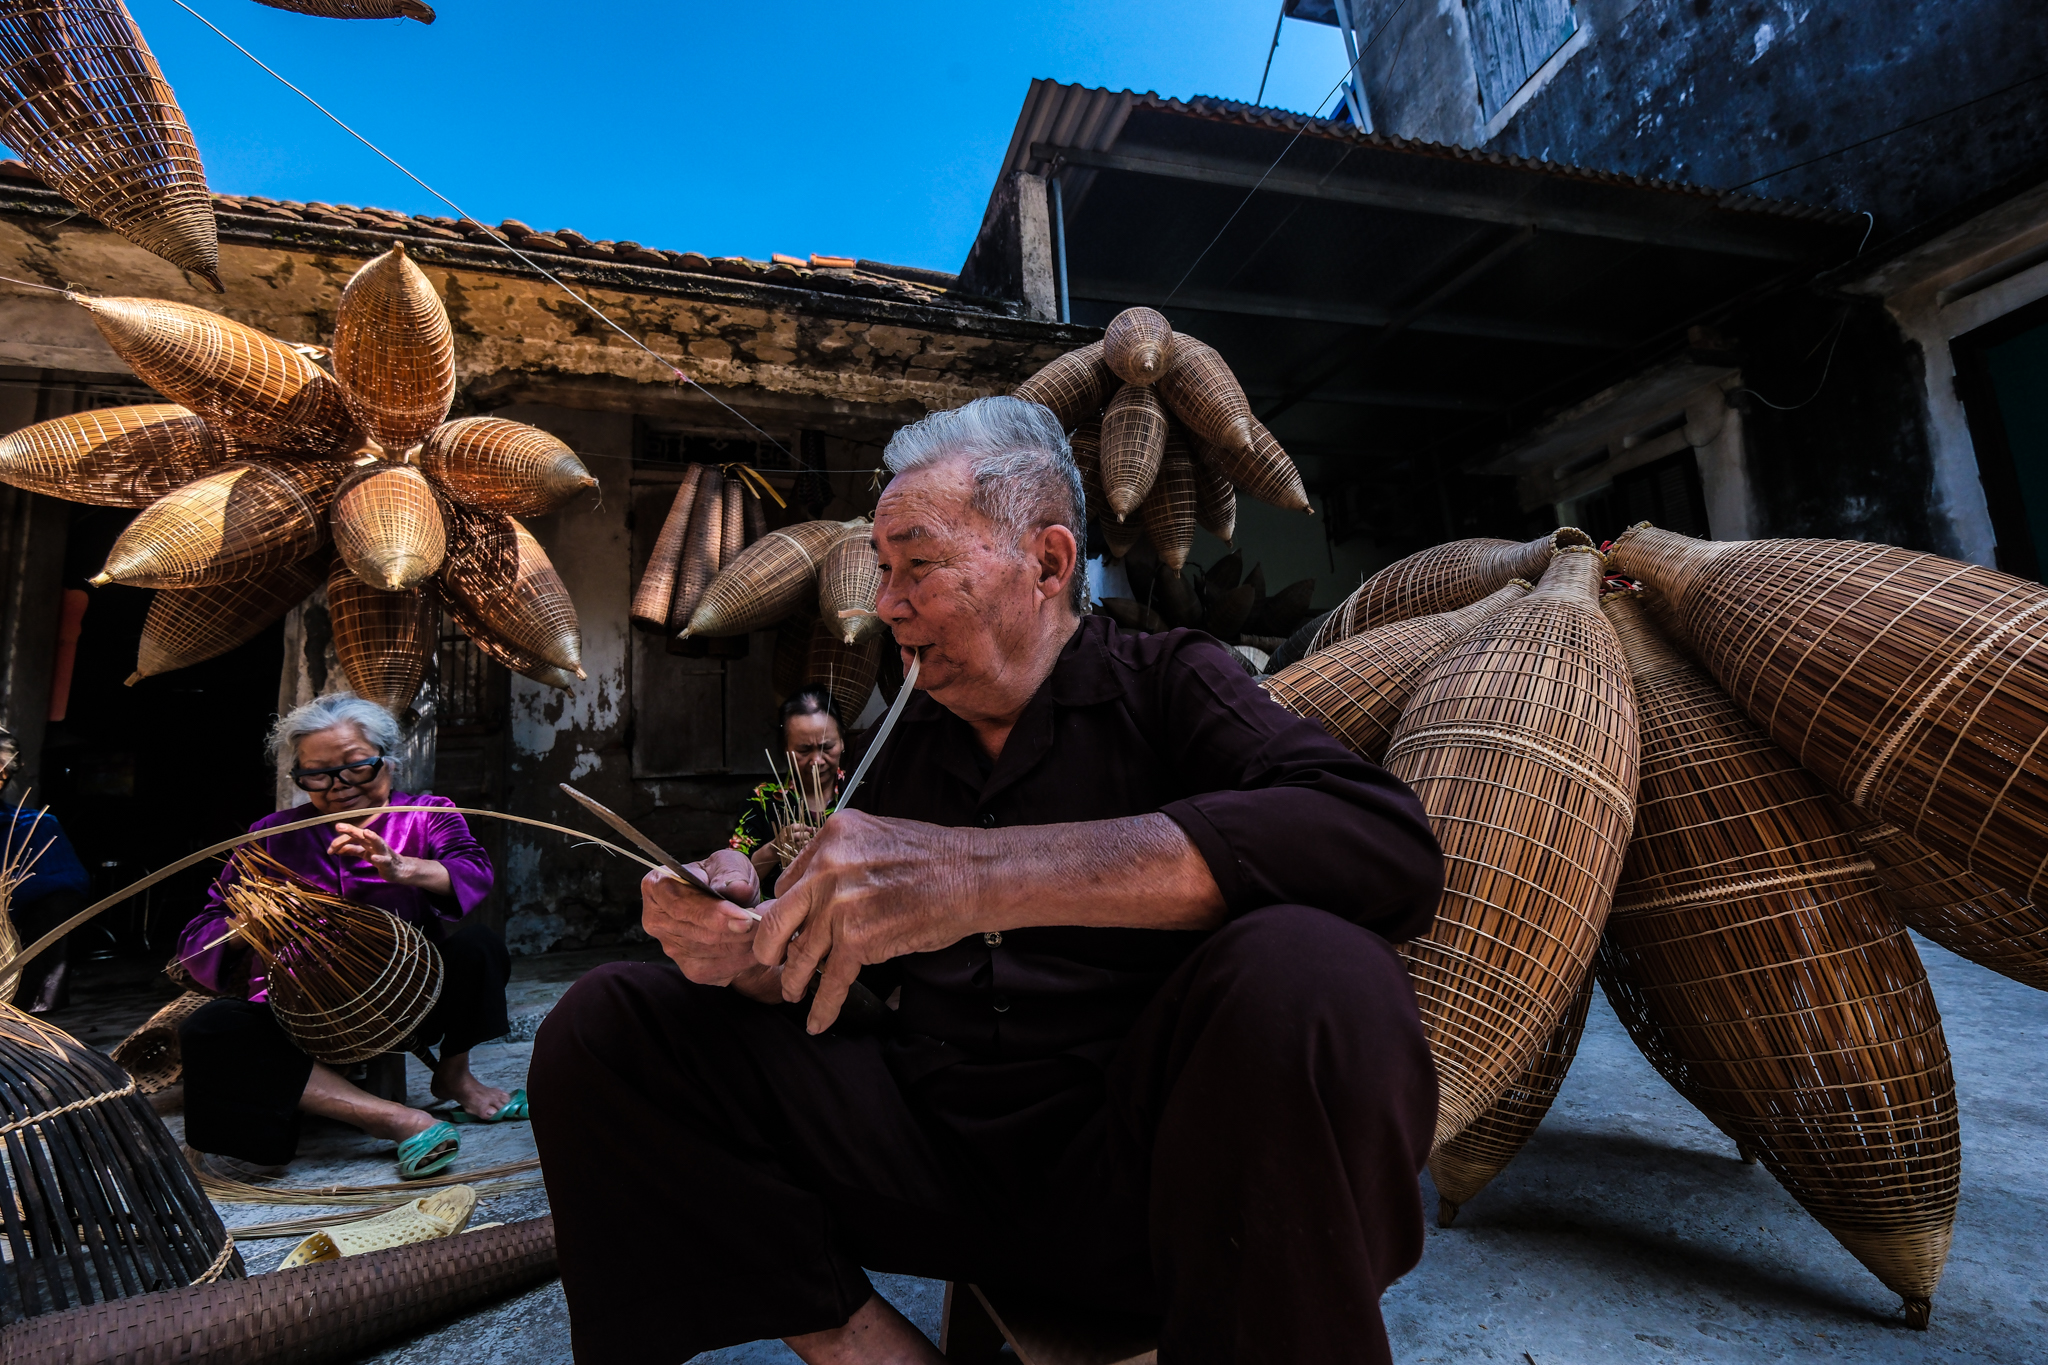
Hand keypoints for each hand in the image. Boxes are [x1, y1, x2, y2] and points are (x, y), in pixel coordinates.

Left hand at [330, 823, 408, 882]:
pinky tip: (374, 857)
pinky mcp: (389, 863)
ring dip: (373, 837)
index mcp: (368, 841)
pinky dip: (379, 858)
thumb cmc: (381, 859)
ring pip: (378, 843)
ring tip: (366, 833)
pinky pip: (384, 860)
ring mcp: (384, 852)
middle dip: (351, 830)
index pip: (352, 836)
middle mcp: (375, 844)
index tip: (330, 850)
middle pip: (363, 834)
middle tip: (339, 826)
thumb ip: (351, 850)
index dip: (340, 841)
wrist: (399, 869)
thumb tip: (336, 848)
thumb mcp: (364, 853)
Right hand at [643, 848, 773, 990]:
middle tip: (765, 923)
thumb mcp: (730, 864)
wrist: (735, 908)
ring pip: (713, 950)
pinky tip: (757, 945)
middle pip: (697, 931)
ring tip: (765, 929)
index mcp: (657, 886)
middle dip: (735, 928)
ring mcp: (671, 948)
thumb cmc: (726, 880)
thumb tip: (737, 889)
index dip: (712, 912)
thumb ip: (731, 874)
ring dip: (743, 942)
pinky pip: (721, 967)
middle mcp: (656, 920)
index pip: (680, 904)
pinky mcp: (691, 969)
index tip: (744, 917)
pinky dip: (744, 957)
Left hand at [754, 810, 976, 1032]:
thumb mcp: (876, 835)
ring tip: (792, 992)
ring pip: (801, 952)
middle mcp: (826, 868)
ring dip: (794, 979)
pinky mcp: (856, 939)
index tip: (786, 924)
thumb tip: (825, 887)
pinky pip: (832, 979)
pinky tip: (816, 1020)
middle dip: (769, 945)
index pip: (789, 879)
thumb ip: (844, 856)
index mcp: (831, 837)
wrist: (970, 875)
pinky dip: (823, 1005)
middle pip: (779, 916)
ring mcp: (838, 905)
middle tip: (767, 960)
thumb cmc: (936, 858)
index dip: (787, 906)